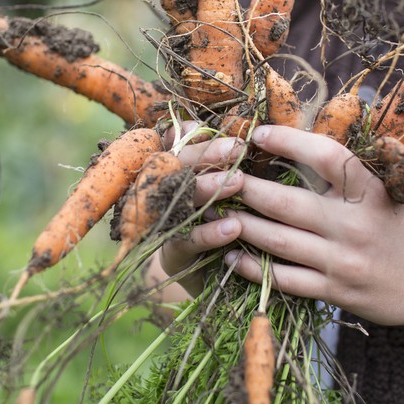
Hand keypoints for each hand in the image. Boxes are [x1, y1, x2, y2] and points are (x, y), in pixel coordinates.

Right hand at [156, 129, 246, 296]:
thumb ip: (224, 159)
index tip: (229, 131)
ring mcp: (165, 222)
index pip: (182, 145)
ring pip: (182, 199)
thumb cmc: (223, 219)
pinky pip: (188, 241)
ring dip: (209, 189)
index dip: (201, 137)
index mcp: (175, 169)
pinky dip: (210, 233)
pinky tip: (234, 227)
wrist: (209, 274)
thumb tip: (221, 129)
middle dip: (208, 155)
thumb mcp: (226, 185)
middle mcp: (164, 192)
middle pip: (179, 166)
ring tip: (239, 182)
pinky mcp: (171, 254)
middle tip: (238, 149)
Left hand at [222, 125, 403, 329]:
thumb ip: (347, 174)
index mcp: (372, 192)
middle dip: (245, 188)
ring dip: (240, 225)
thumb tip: (296, 141)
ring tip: (214, 213)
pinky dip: (252, 268)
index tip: (259, 134)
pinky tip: (231, 255)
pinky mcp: (336, 291)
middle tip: (217, 178)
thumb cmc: (401, 230)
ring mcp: (344, 261)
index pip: (327, 156)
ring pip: (277, 241)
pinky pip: (284, 279)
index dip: (290, 141)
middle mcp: (357, 225)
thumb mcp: (386, 193)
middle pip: (287, 202)